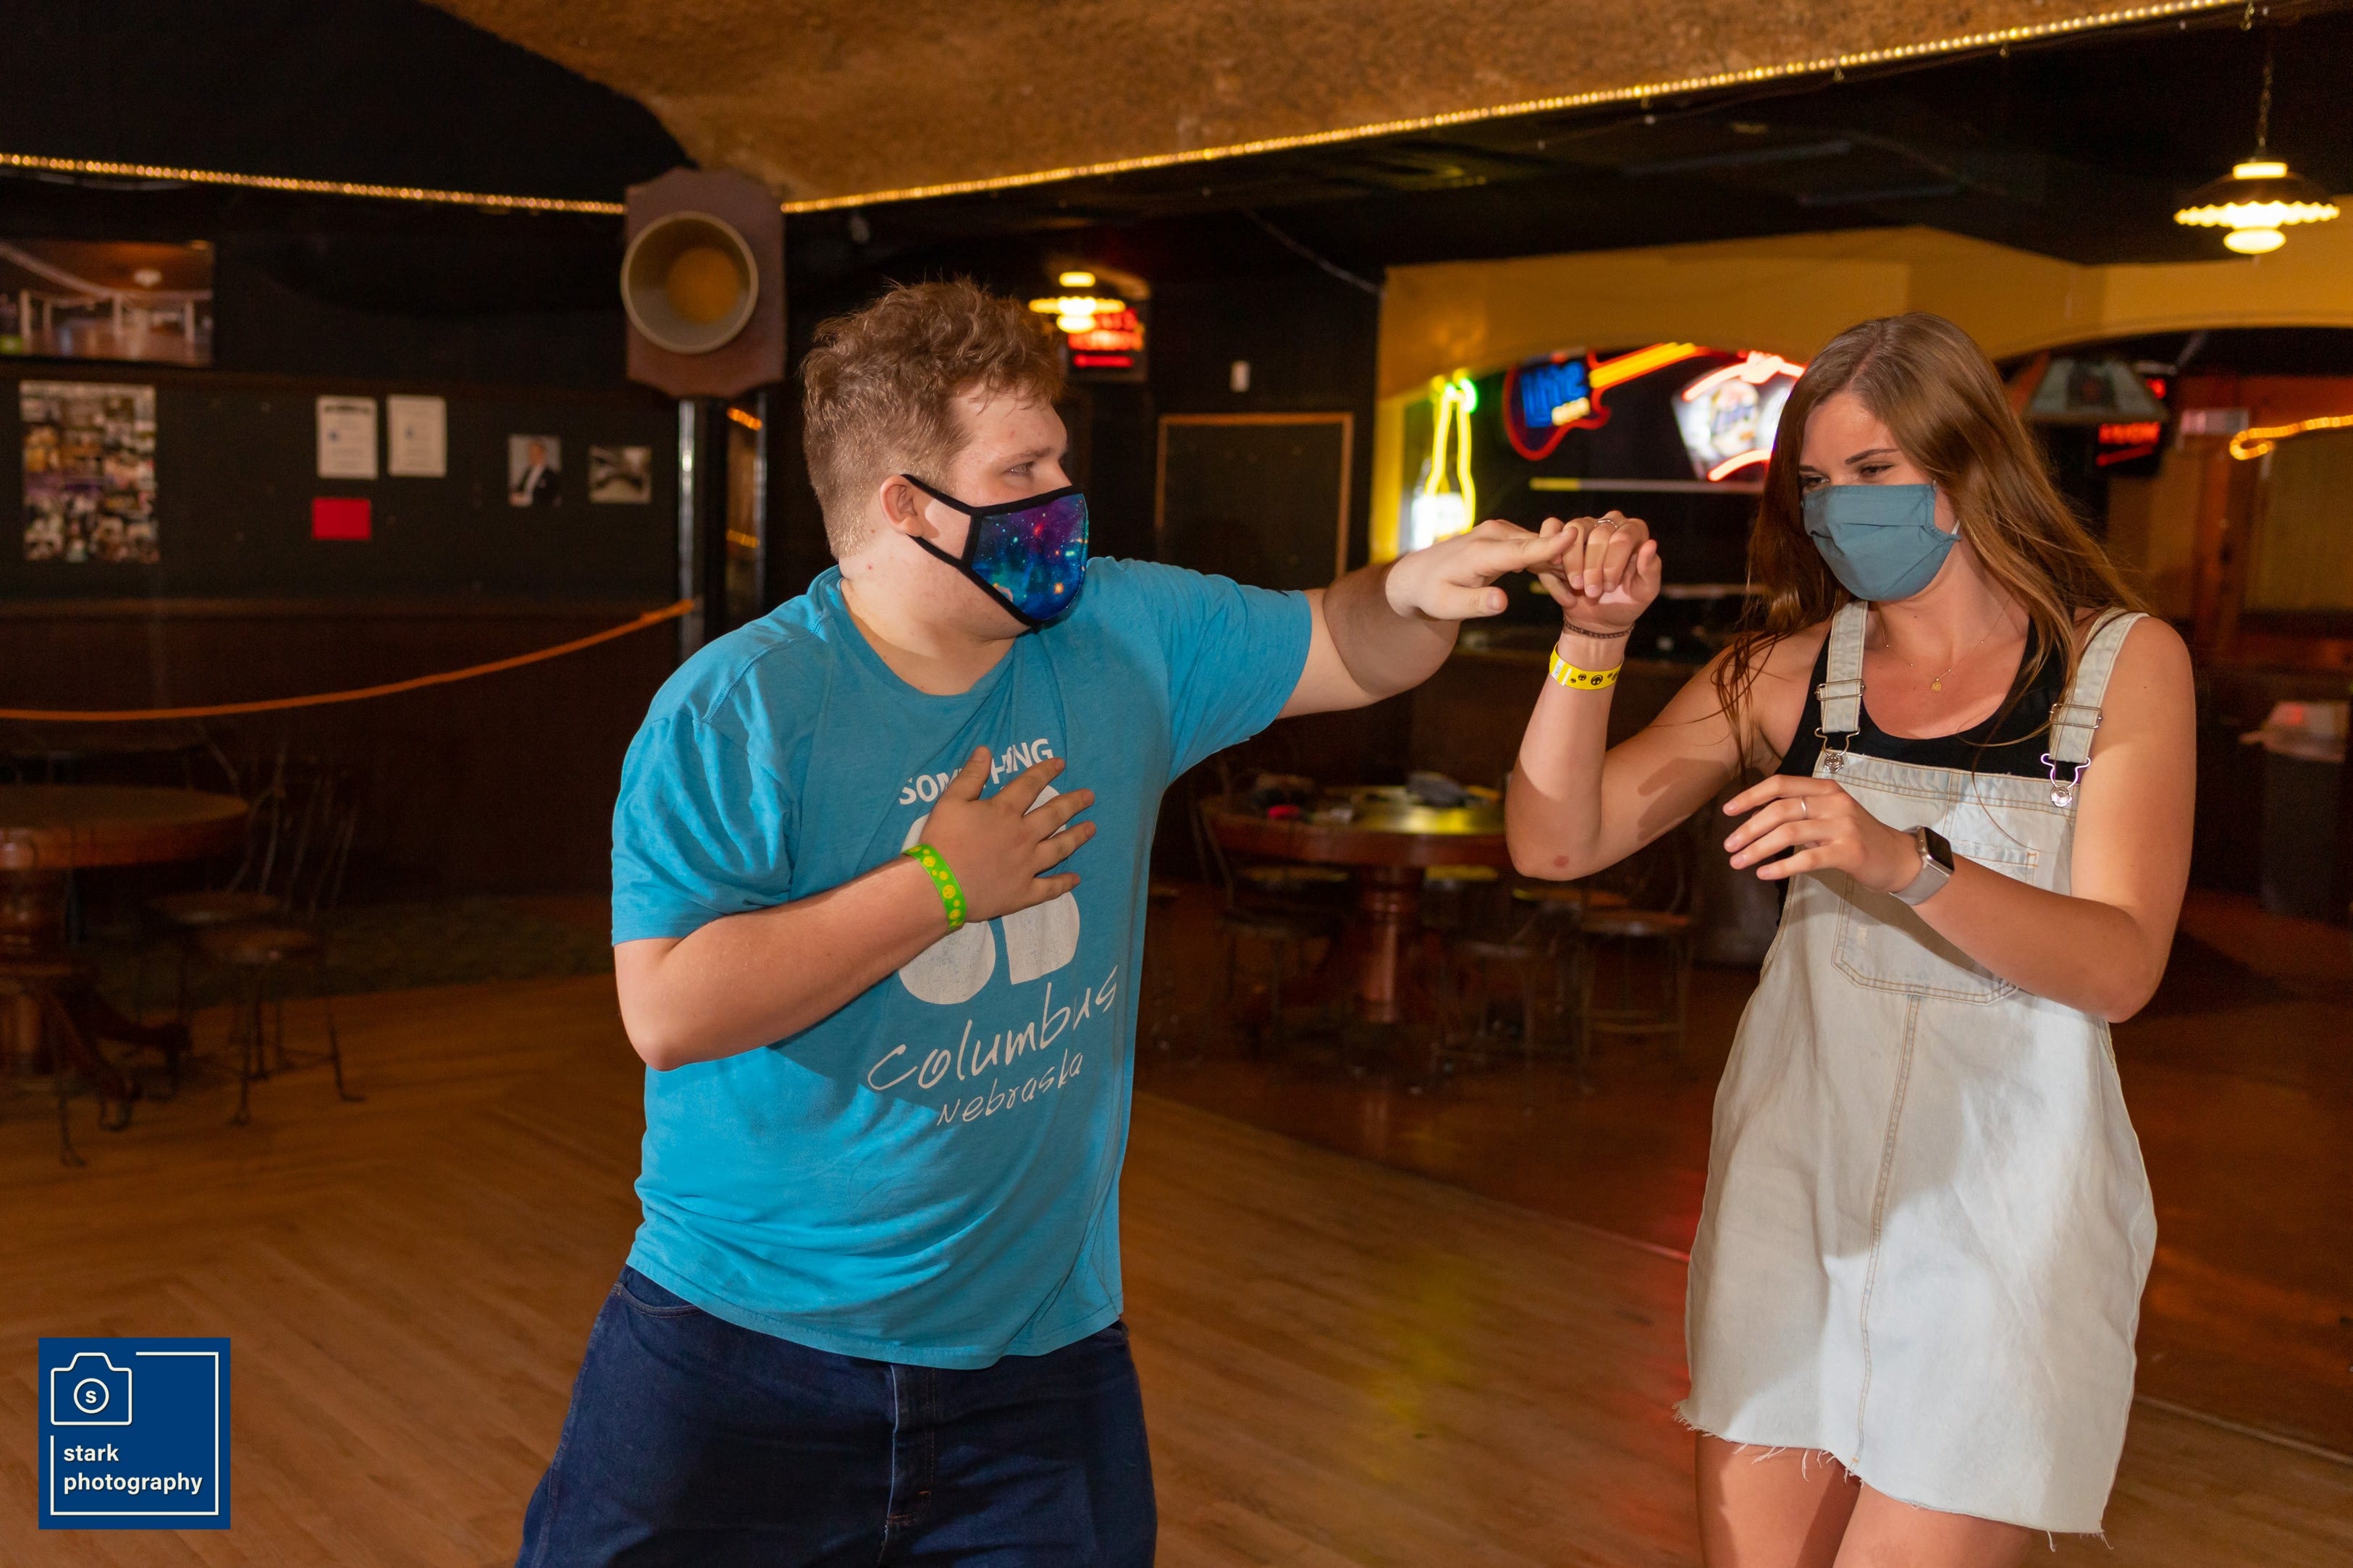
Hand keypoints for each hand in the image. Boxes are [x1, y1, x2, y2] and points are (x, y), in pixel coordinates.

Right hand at [917, 749, 1096, 922]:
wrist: (939, 887)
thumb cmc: (942, 841)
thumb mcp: (950, 801)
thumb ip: (970, 776)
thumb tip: (986, 750)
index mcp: (1005, 811)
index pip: (1030, 785)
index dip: (1045, 771)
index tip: (1061, 763)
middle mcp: (1023, 836)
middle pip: (1054, 815)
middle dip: (1073, 803)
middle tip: (1089, 796)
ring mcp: (1027, 865)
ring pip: (1059, 848)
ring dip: (1077, 836)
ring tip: (1092, 828)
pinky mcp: (1024, 892)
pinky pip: (1049, 887)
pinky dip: (1064, 883)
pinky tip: (1076, 878)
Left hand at [1384, 518, 1576, 620]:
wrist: (1418, 575)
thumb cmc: (1432, 594)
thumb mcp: (1448, 607)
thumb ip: (1476, 604)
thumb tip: (1502, 602)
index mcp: (1480, 552)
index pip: (1520, 549)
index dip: (1548, 545)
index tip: (1573, 535)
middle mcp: (1493, 535)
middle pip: (1538, 548)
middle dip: (1563, 567)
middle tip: (1583, 594)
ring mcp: (1500, 533)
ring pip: (1540, 548)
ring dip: (1559, 569)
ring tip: (1574, 596)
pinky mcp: (1505, 537)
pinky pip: (1534, 548)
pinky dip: (1548, 564)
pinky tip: (1561, 586)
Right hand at [1531, 512, 1660, 633]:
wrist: (1598, 618)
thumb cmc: (1625, 602)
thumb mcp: (1644, 592)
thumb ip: (1651, 569)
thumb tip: (1651, 544)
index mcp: (1635, 532)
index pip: (1623, 537)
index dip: (1613, 564)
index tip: (1608, 587)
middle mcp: (1613, 523)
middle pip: (1600, 534)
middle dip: (1594, 568)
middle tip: (1593, 592)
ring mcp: (1588, 525)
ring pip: (1576, 530)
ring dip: (1574, 562)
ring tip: (1577, 585)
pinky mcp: (1565, 535)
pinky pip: (1554, 531)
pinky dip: (1556, 553)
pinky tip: (1558, 569)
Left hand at [1721, 774, 1922, 890]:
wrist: (1898, 858)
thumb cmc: (1857, 837)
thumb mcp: (1829, 815)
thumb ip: (1799, 812)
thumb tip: (1754, 819)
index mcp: (1825, 789)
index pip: (1780, 785)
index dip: (1750, 796)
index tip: (1727, 811)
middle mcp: (1834, 802)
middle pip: (1780, 810)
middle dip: (1749, 828)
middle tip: (1728, 846)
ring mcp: (1843, 826)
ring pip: (1789, 833)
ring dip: (1758, 848)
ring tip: (1738, 862)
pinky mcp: (1848, 851)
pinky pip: (1807, 858)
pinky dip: (1781, 866)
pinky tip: (1764, 874)